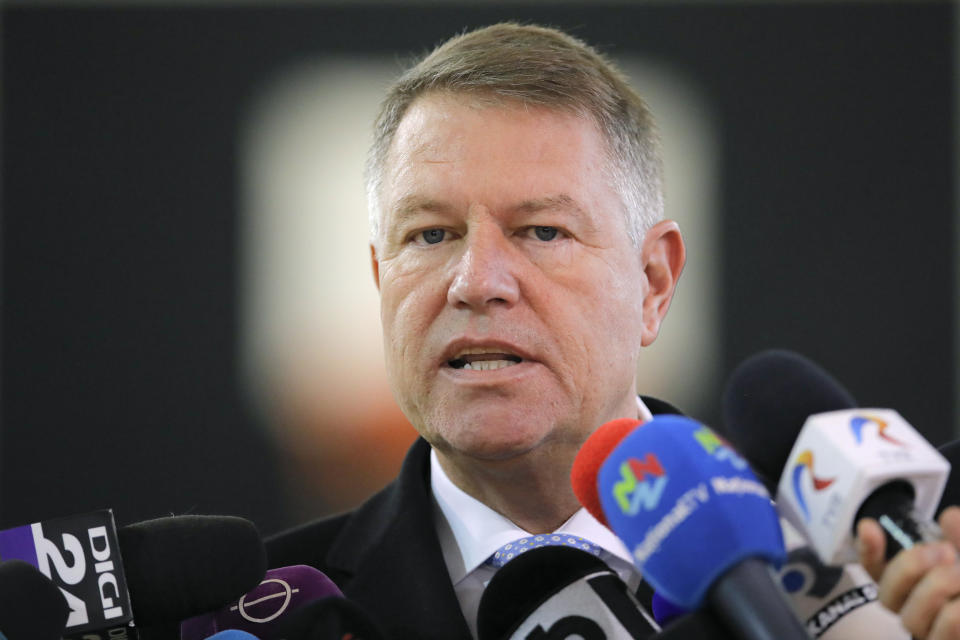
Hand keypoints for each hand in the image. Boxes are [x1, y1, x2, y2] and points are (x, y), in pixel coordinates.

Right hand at [857, 506, 959, 638]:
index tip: (871, 526)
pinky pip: (944, 631)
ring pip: (911, 617)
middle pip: (888, 595)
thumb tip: (949, 517)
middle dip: (909, 566)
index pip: (878, 572)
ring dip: (937, 587)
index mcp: (922, 588)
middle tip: (942, 551)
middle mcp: (922, 615)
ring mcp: (934, 635)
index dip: (868, 550)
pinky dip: (955, 613)